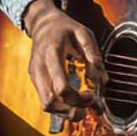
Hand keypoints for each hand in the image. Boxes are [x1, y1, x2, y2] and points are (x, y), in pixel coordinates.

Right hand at [23, 0, 106, 123]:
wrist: (43, 23)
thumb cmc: (65, 28)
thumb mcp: (84, 33)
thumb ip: (93, 54)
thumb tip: (102, 79)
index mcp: (51, 53)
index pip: (60, 86)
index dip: (77, 98)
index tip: (92, 95)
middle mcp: (39, 66)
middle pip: (50, 101)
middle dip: (71, 110)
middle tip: (88, 105)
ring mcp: (35, 74)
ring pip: (45, 105)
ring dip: (64, 112)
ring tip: (81, 109)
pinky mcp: (35, 80)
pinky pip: (44, 101)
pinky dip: (59, 107)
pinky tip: (71, 102)